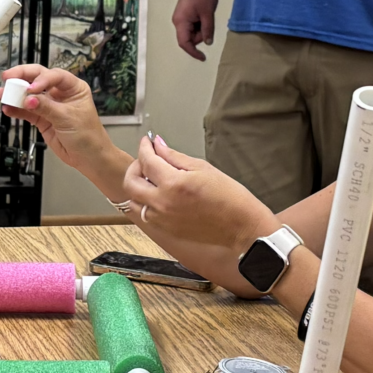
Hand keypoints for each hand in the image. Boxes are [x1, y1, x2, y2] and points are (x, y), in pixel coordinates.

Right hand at [0, 62, 115, 167]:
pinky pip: (26, 111)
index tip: (31, 89)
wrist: (88, 158)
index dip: (41, 79)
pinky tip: (8, 108)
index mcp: (73, 87)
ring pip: (29, 94)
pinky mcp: (42, 118)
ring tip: (2, 94)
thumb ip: (46, 107)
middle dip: (22, 77)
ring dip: (15, 94)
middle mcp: (60, 93)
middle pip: (38, 77)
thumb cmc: (89, 136)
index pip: (54, 75)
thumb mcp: (67, 118)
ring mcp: (50, 105)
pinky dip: (16, 109)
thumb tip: (29, 98)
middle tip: (8, 79)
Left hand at [122, 133, 269, 254]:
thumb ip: (175, 157)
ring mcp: (162, 219)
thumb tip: (158, 146)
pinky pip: (145, 214)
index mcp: (174, 184)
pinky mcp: (166, 230)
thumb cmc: (230, 198)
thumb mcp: (203, 168)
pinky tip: (158, 195)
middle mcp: (163, 203)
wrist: (241, 226)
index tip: (147, 142)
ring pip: (134, 201)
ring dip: (137, 187)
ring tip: (151, 179)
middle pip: (131, 182)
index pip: (147, 160)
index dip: (145, 147)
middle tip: (146, 160)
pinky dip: (145, 203)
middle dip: (135, 166)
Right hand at [171, 0, 219, 60]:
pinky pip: (192, 25)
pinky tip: (204, 13)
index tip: (203, 58)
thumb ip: (207, 30)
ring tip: (207, 15)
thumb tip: (207, 43)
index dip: (194, 52)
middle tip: (210, 23)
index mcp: (181, 22)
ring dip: (201, 28)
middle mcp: (178, 21)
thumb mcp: (208, 14)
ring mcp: (181, 17)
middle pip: (189, 38)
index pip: (185, 43)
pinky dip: (200, 23)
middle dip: (201, 35)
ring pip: (192, 31)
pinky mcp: (184, 13)